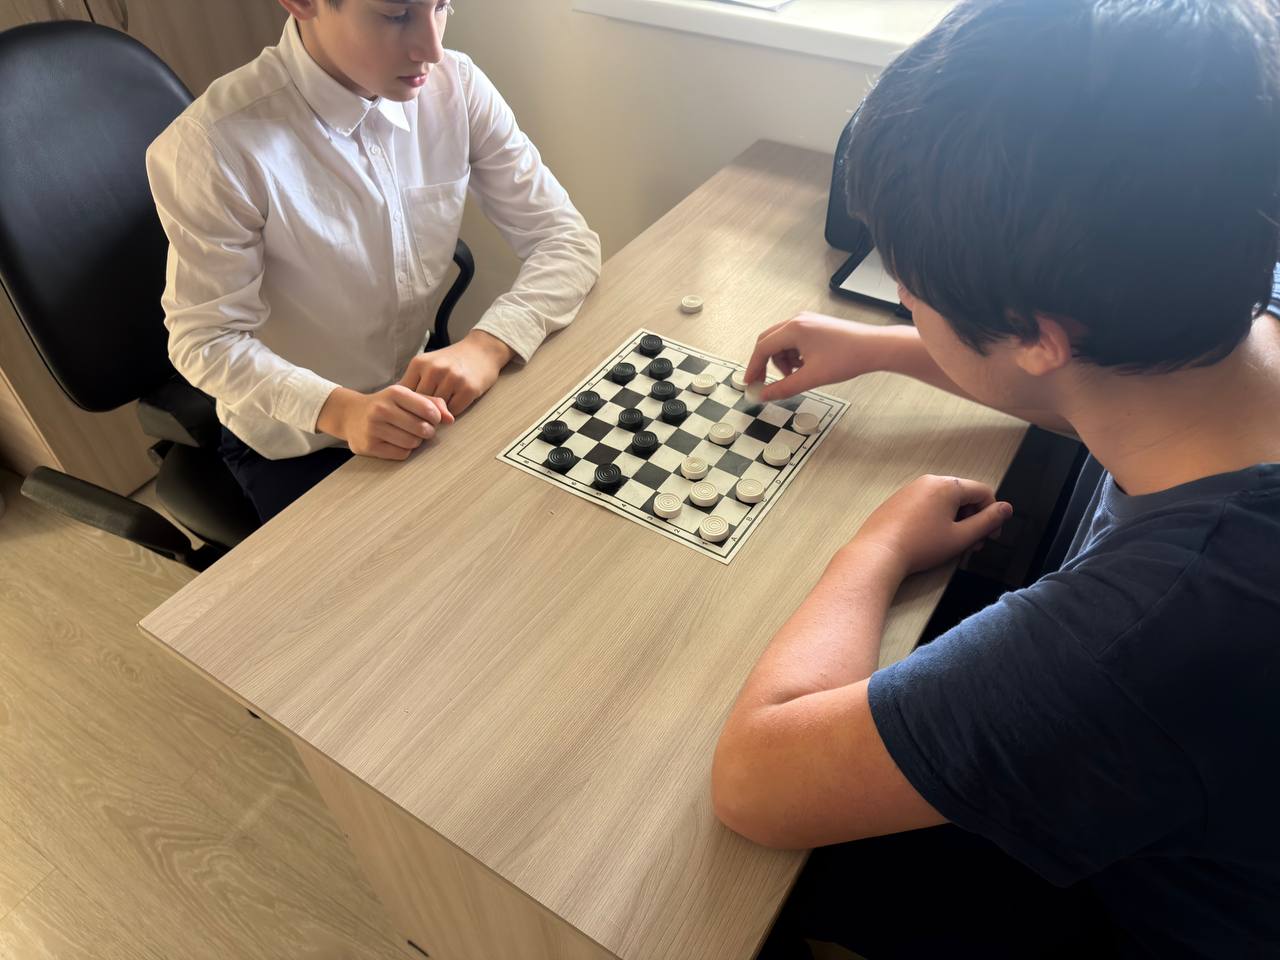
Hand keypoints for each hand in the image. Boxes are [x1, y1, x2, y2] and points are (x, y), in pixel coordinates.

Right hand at [316, 385, 453, 460]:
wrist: (351, 415)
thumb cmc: (386, 405)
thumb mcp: (407, 397)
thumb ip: (432, 403)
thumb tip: (450, 419)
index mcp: (395, 393)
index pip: (429, 410)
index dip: (436, 418)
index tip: (432, 419)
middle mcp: (382, 409)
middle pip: (422, 429)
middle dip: (427, 432)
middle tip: (422, 429)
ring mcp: (373, 428)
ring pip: (412, 443)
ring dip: (416, 442)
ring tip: (408, 435)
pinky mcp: (369, 446)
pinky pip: (401, 454)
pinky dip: (404, 451)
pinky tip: (397, 442)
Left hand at [400, 329, 513, 414]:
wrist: (482, 350)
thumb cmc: (452, 361)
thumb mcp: (428, 364)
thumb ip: (414, 382)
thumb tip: (397, 407)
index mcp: (419, 363)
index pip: (405, 395)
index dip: (408, 405)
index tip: (413, 409)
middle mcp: (434, 370)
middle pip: (420, 404)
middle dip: (423, 411)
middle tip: (428, 413)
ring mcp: (452, 379)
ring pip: (437, 410)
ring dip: (439, 413)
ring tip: (443, 407)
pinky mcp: (468, 389)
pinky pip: (454, 411)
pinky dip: (453, 412)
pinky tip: (456, 403)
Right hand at [745, 313, 893, 401]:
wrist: (874, 347)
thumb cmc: (848, 357)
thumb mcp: (812, 378)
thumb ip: (784, 388)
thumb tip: (764, 395)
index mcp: (794, 328)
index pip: (762, 348)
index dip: (753, 368)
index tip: (749, 383)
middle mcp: (798, 320)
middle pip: (768, 342)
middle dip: (765, 364)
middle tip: (764, 383)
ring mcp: (807, 321)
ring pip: (781, 343)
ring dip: (782, 361)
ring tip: (798, 375)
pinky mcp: (815, 326)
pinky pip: (794, 340)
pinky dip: (794, 355)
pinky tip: (807, 366)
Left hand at [847, 475, 1012, 579]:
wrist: (878, 554)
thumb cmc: (919, 546)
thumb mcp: (961, 537)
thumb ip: (987, 522)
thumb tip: (1005, 509)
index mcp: (947, 485)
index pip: (983, 492)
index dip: (993, 515)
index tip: (990, 536)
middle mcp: (928, 482)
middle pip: (964, 496)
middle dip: (973, 520)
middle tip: (972, 545)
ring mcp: (911, 490)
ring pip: (945, 502)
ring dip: (955, 521)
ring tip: (951, 545)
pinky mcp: (898, 501)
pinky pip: (926, 505)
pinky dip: (936, 519)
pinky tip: (931, 540)